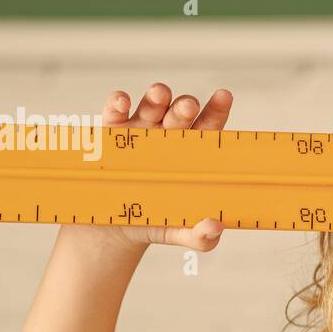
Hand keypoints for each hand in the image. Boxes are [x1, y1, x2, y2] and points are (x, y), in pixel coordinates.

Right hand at [96, 82, 233, 250]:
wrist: (113, 231)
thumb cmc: (156, 224)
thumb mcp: (181, 234)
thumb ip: (202, 237)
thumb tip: (215, 227)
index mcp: (192, 153)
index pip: (209, 127)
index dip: (216, 110)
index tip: (223, 95)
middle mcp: (167, 136)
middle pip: (180, 114)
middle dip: (183, 107)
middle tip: (187, 106)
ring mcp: (139, 132)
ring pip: (149, 107)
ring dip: (155, 97)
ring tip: (159, 94)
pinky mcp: (109, 136)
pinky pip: (113, 115)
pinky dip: (116, 104)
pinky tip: (121, 102)